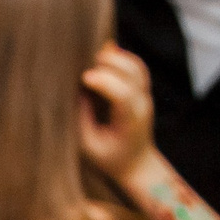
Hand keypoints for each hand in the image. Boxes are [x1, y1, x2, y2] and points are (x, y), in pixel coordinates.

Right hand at [78, 43, 155, 181]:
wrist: (136, 163)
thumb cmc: (109, 158)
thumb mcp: (89, 146)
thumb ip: (81, 120)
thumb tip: (75, 93)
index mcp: (131, 121)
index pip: (123, 95)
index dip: (104, 82)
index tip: (84, 78)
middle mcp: (142, 105)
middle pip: (132, 74)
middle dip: (108, 64)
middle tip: (83, 62)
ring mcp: (145, 95)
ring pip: (136, 66)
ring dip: (115, 57)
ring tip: (92, 56)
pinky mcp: (142, 90)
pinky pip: (135, 66)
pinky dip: (120, 58)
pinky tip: (103, 55)